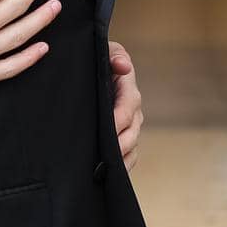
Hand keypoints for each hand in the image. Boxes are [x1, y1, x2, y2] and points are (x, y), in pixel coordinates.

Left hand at [109, 41, 142, 171]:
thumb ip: (114, 56)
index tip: (107, 130)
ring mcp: (130, 126)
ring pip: (131, 146)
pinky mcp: (123, 137)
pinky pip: (128, 155)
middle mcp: (133, 110)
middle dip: (119, 145)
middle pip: (131, 133)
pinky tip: (108, 176)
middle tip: (105, 159)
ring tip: (106, 171)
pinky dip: (121, 166)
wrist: (93, 69)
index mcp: (128, 89)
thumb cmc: (98, 58)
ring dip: (120, 159)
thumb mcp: (105, 50)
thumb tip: (123, 66)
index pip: (128, 108)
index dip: (118, 120)